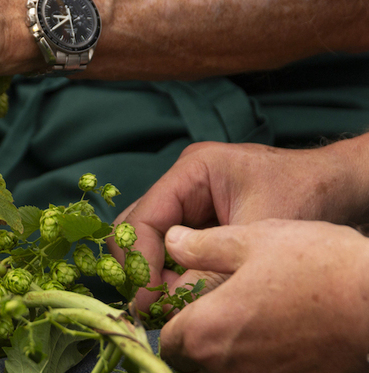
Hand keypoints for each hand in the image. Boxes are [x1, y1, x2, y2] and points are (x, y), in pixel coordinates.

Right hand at [107, 139, 368, 309]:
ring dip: (154, 270)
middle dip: (140, 266)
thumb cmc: (306, 196)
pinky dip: (171, 270)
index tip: (144, 300)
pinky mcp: (201, 217)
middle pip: (136, 225)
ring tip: (166, 302)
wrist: (342, 188)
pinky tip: (181, 292)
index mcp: (193, 171)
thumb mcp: (255, 236)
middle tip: (151, 303)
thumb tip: (168, 308)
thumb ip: (209, 270)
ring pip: (150, 237)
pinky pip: (172, 245)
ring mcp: (191, 198)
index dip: (138, 261)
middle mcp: (184, 182)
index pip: (143, 217)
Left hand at [159, 220, 368, 372]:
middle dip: (200, 341)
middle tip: (223, 312)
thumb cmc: (319, 268)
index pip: (168, 342)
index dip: (178, 322)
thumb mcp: (253, 241)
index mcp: (206, 332)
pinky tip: (279, 336)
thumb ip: (203, 247)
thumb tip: (173, 241)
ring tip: (253, 321)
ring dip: (230, 353)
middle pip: (192, 363)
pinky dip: (258, 362)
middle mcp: (226, 368)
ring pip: (224, 371)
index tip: (193, 306)